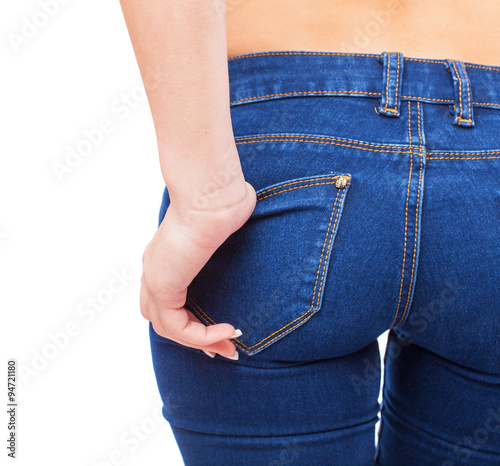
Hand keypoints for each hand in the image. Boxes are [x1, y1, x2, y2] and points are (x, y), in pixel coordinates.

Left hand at [140, 178, 256, 358]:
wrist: (212, 194)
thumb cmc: (222, 200)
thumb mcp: (224, 223)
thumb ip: (224, 230)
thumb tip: (242, 211)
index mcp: (167, 255)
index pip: (168, 299)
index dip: (192, 322)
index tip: (221, 332)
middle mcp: (156, 268)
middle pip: (163, 318)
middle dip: (194, 338)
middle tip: (225, 349)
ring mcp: (155, 277)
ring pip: (166, 327)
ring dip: (199, 343)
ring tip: (230, 347)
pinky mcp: (162, 286)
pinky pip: (177, 327)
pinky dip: (202, 337)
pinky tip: (228, 332)